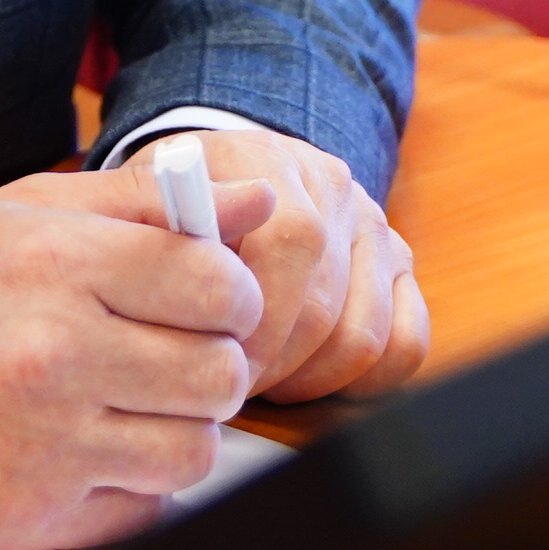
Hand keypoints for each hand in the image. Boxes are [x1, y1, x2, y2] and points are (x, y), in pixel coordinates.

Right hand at [0, 166, 278, 549]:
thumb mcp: (27, 217)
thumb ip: (147, 205)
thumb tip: (257, 203)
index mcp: (59, 265)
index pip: (220, 285)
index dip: (232, 295)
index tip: (208, 302)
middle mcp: (55, 354)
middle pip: (221, 373)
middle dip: (211, 364)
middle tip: (171, 355)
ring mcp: (48, 445)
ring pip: (197, 450)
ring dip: (179, 429)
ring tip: (131, 405)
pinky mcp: (37, 517)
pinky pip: (146, 508)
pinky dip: (134, 484)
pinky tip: (91, 449)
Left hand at [156, 125, 429, 403]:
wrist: (221, 187)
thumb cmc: (175, 211)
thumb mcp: (142, 202)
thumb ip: (152, 222)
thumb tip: (197, 272)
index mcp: (271, 160)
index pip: (291, 242)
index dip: (255, 321)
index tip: (216, 364)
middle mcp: (334, 188)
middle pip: (324, 307)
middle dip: (272, 366)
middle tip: (227, 389)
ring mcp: (373, 229)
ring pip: (366, 337)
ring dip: (310, 379)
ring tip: (263, 379)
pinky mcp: (399, 269)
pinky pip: (406, 343)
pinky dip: (363, 382)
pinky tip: (310, 378)